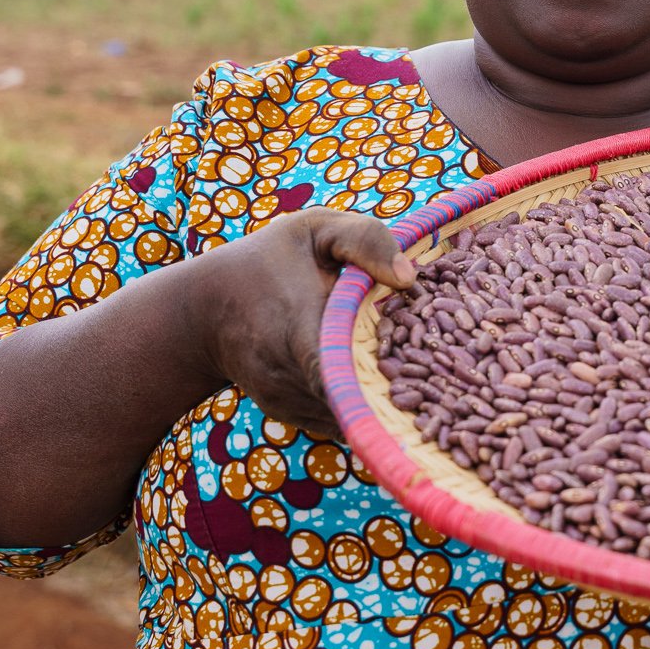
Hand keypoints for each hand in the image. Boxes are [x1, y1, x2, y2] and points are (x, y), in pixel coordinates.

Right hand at [185, 208, 415, 437]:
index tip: (418, 369)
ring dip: (382, 400)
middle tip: (442, 380)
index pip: (336, 368)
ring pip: (349, 414)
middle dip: (397, 390)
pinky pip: (338, 419)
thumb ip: (364, 240)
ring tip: (419, 379)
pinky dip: (362, 406)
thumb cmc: (271, 259)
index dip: (376, 377)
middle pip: (354, 398)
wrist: (207, 307)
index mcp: (297, 324)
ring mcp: (286, 401)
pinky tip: (385, 384)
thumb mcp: (314, 229)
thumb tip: (409, 278)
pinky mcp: (290, 415)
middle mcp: (287, 374)